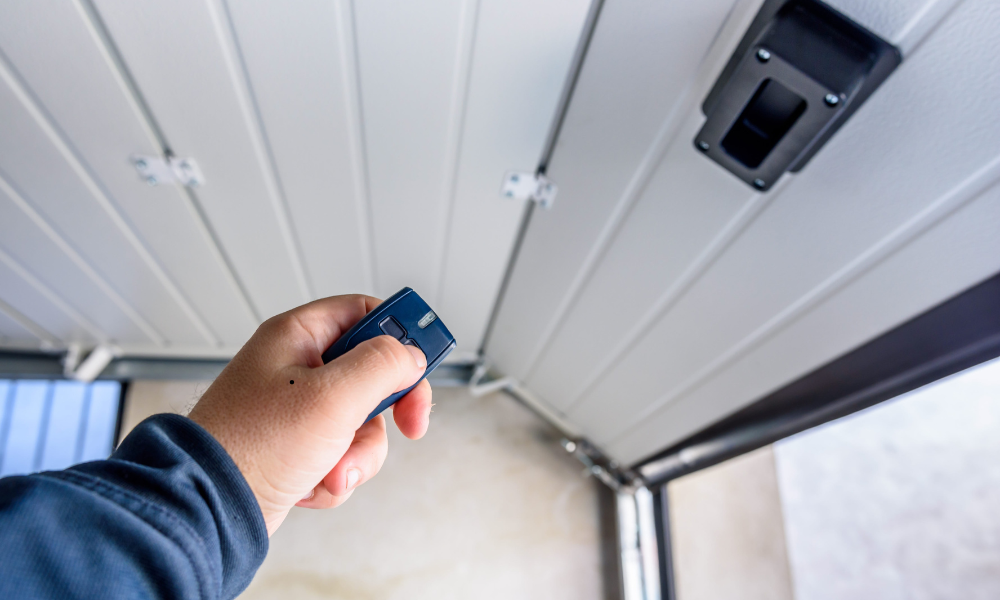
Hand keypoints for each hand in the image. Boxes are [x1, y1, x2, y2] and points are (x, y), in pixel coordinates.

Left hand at [188, 295, 431, 535]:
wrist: (209, 509)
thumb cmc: (252, 446)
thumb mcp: (332, 396)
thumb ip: (382, 366)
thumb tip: (411, 355)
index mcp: (297, 337)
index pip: (364, 313)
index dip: (400, 333)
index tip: (425, 360)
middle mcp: (296, 368)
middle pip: (372, 373)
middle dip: (386, 411)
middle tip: (408, 424)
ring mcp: (297, 411)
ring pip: (362, 422)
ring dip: (358, 453)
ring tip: (332, 469)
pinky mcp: (298, 448)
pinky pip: (342, 454)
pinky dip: (336, 474)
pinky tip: (313, 484)